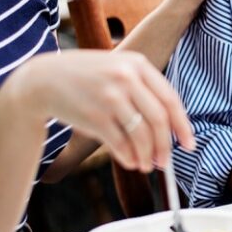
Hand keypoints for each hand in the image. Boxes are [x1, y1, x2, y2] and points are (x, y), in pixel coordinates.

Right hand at [5, 50, 194, 172]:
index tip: (189, 145)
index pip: (171, 100)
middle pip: (159, 120)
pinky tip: (130, 162)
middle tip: (165, 162)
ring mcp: (110, 97)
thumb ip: (144, 90)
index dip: (183, 126)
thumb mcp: (118, 69)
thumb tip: (170, 128)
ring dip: (147, 156)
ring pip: (141, 135)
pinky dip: (128, 157)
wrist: (42, 79)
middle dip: (166, 146)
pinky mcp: (94, 116)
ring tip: (146, 166)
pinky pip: (120, 143)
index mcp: (138, 65)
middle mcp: (127, 78)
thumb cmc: (87, 78)